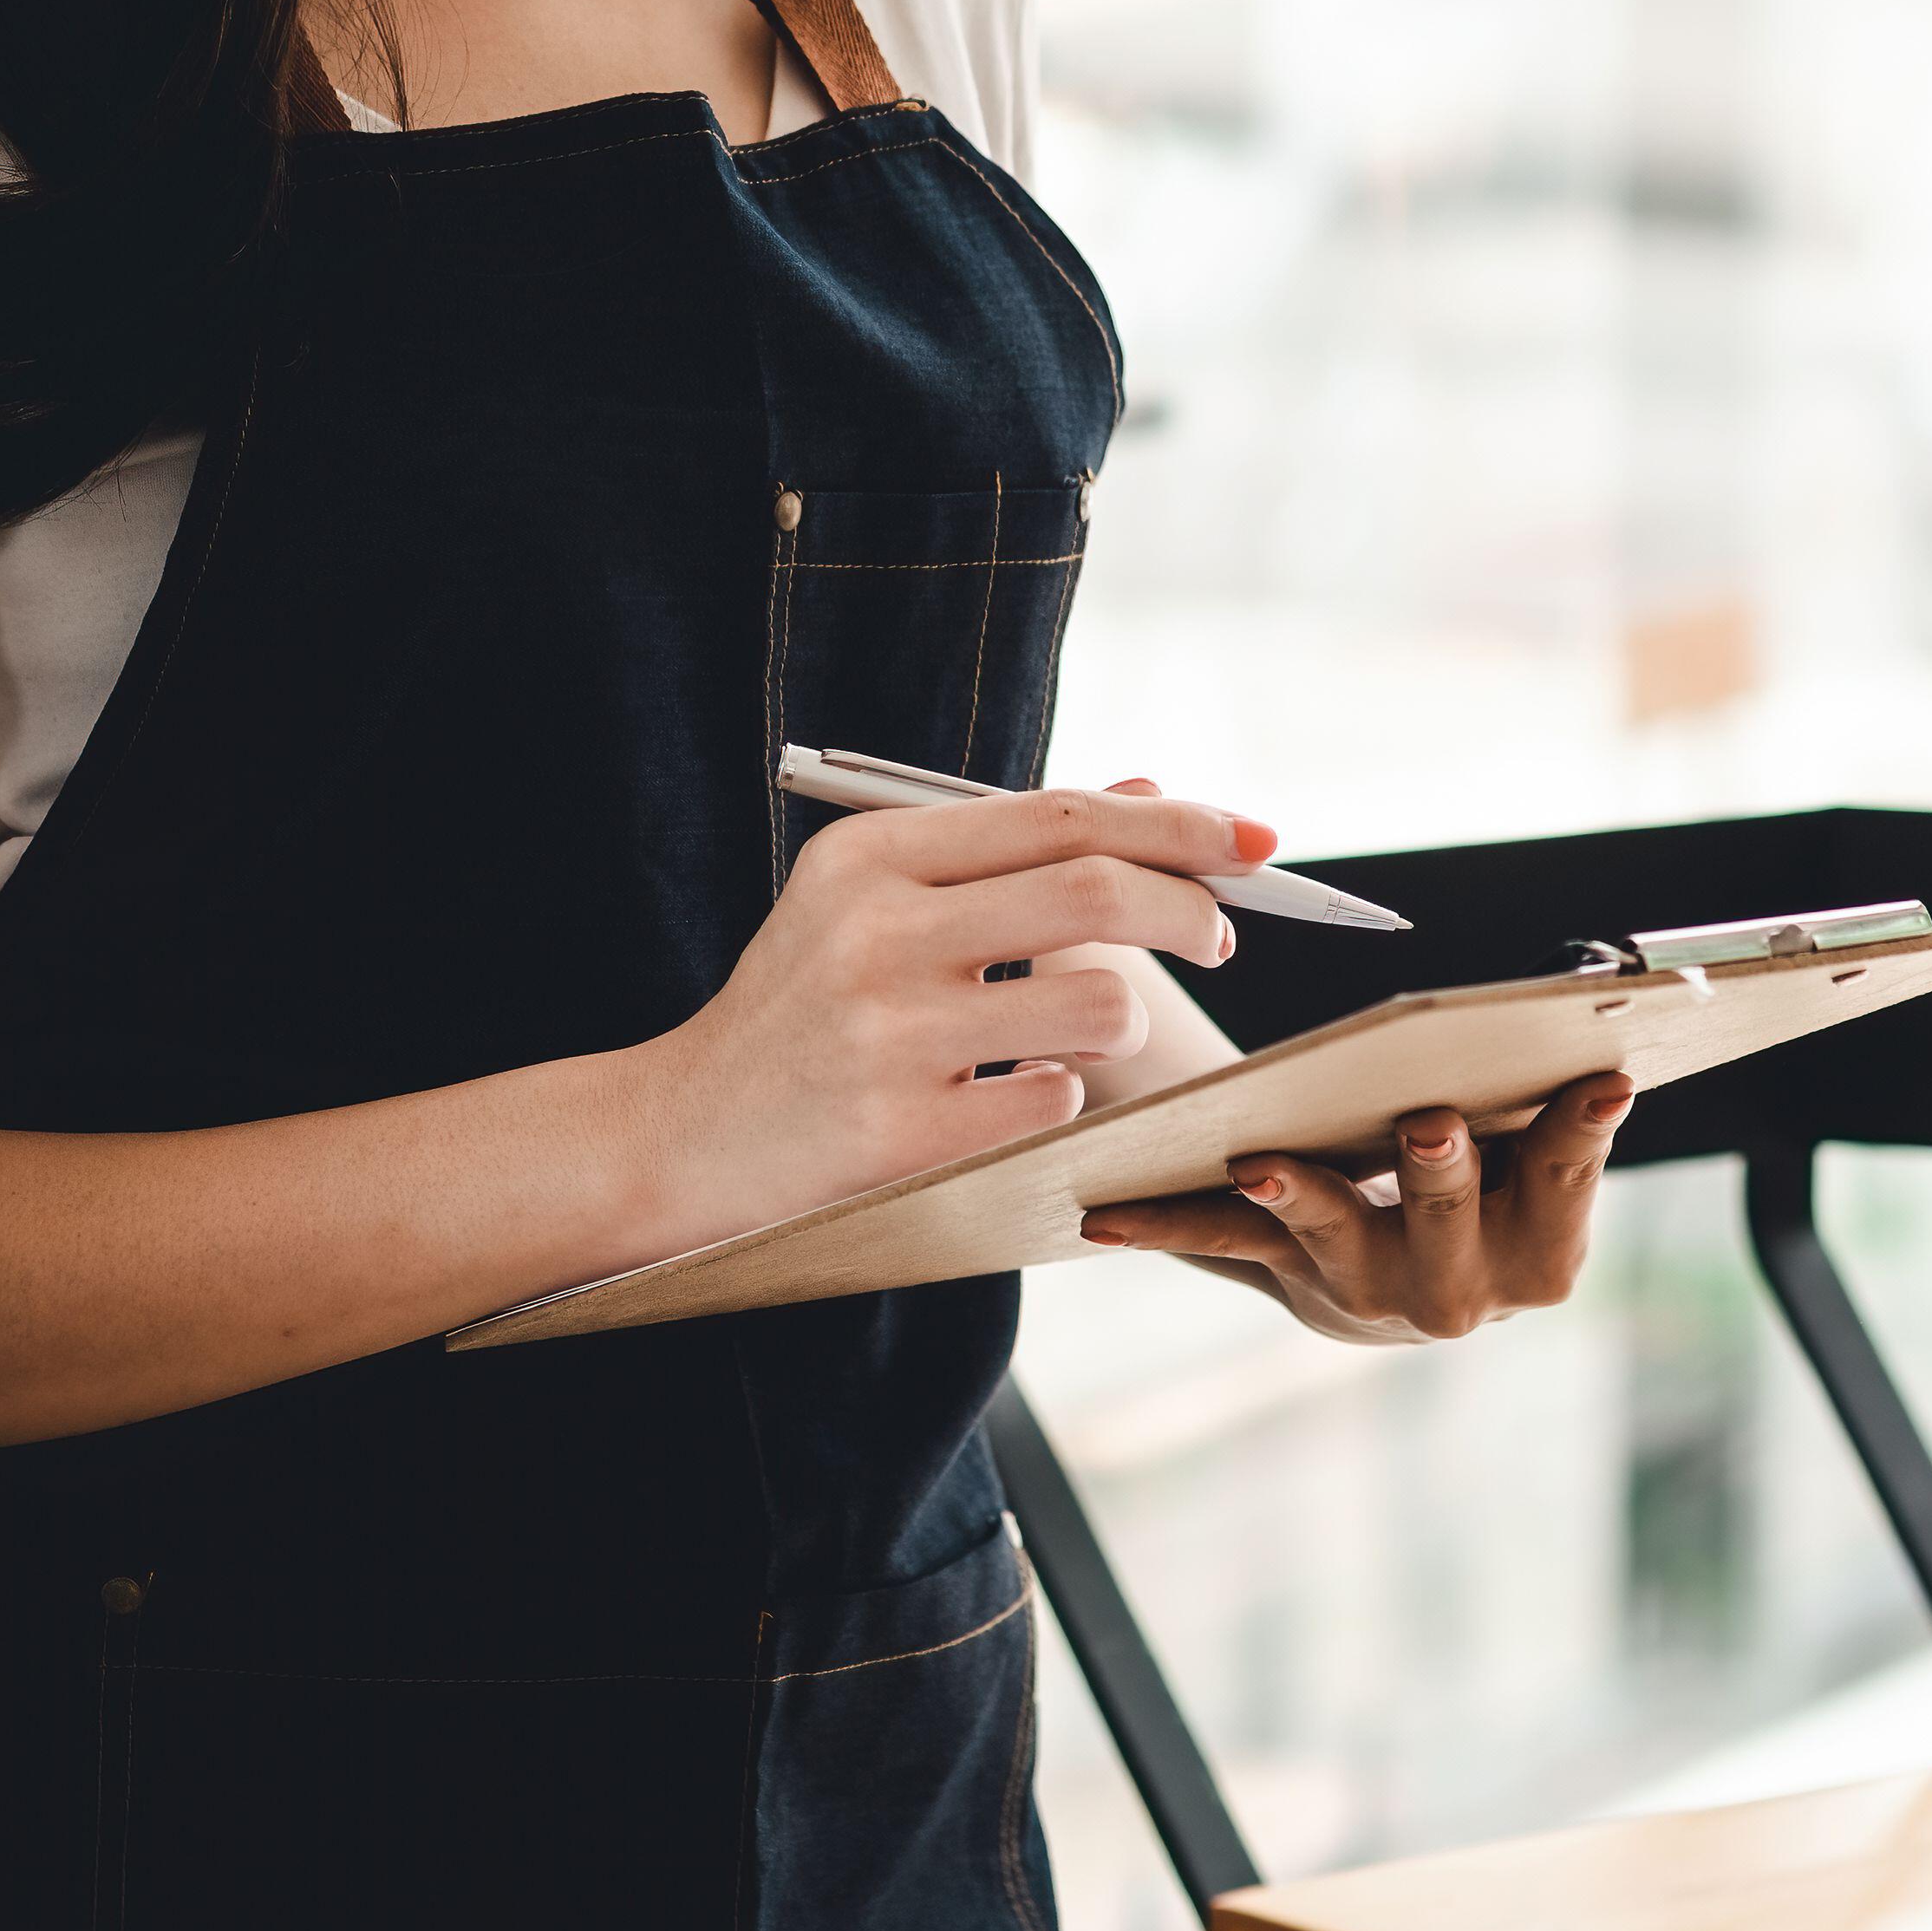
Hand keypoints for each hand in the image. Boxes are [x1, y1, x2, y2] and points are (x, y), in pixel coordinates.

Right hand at [652, 786, 1266, 1227]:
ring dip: (1119, 1022)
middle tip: (1220, 935)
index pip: (1060, 816)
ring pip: (1097, 1006)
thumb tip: (1153, 794)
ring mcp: (888, 1036)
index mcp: (871, 856)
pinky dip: (1058, 1100)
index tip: (1252, 840)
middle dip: (1191, 909)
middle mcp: (875, 933)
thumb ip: (1008, 851)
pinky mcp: (903, 1134)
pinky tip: (1000, 1102)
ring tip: (1070, 1036)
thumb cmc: (803, 1009)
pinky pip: (1056, 1101)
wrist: (679, 1135)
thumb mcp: (875, 902)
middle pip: (1097, 892)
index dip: (1176, 824)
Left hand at [1076, 1074, 1635, 1344]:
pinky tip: (1105, 1212)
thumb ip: (1565, 1090)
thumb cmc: (1494, 1174)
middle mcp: (1463, 1287)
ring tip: (1258, 1162)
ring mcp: (1371, 1290)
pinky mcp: (1291, 1274)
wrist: (1417, 1279)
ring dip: (1302, 1198)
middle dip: (1442, 1176)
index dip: (1584, 1134)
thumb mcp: (1541, 1143)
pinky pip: (1227, 1243)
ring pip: (1337, 1240)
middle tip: (1426, 1122)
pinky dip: (1165, 1223)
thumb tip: (1602, 973)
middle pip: (1451, 1226)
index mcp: (1542, 1245)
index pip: (1569, 1179)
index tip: (1603, 1079)